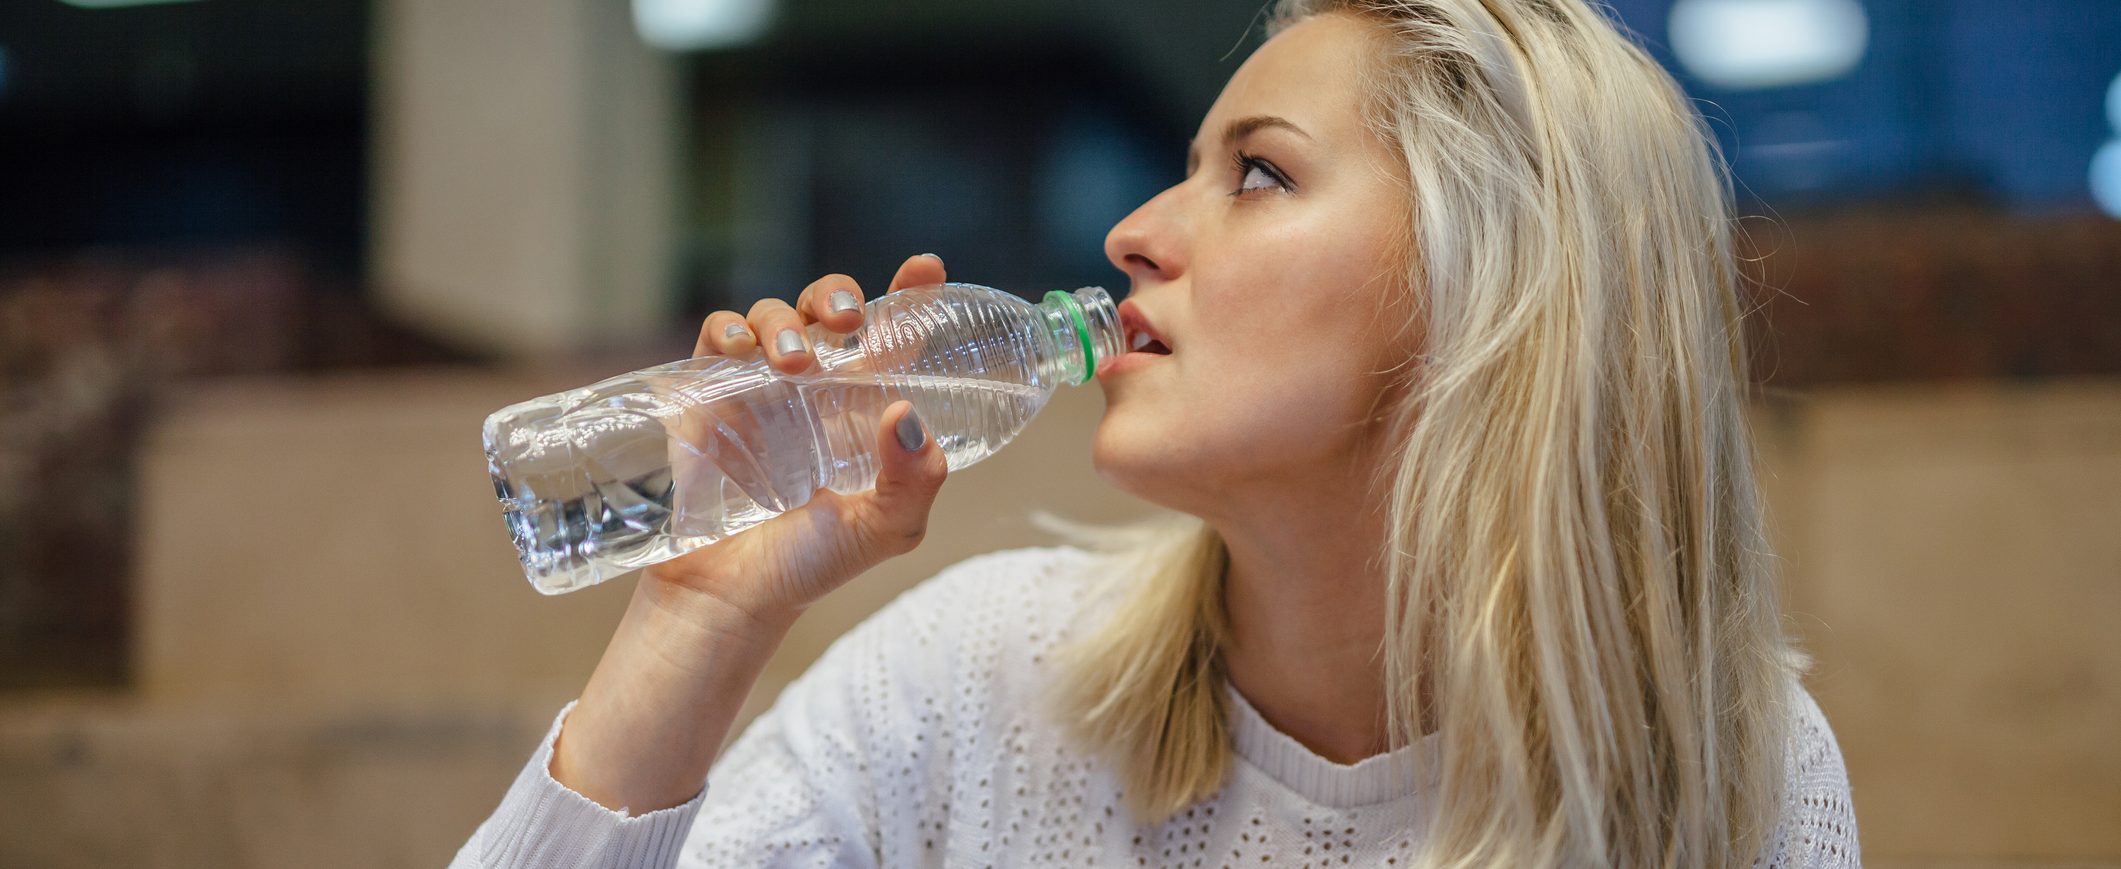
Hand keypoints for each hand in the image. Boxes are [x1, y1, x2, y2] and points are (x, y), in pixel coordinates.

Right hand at [639, 254, 952, 632]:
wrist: (729, 596)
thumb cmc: (809, 565)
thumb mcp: (884, 530)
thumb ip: (914, 482)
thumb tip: (908, 416)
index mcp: (864, 412)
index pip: (892, 340)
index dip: (909, 297)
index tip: (926, 267)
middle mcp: (814, 392)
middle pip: (829, 310)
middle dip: (838, 294)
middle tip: (847, 319)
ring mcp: (759, 390)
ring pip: (774, 317)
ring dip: (786, 323)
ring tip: (794, 366)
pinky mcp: (708, 397)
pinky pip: (717, 340)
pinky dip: (730, 330)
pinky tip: (742, 352)